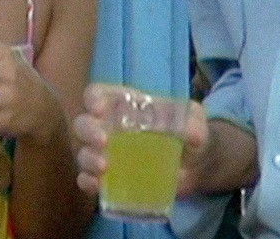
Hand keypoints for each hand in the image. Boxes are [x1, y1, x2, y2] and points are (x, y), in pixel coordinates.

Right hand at [71, 84, 209, 195]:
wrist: (196, 168)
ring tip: (104, 168)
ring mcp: (107, 154)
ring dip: (88, 158)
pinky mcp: (110, 179)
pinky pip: (88, 179)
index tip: (99, 109)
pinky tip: (97, 185)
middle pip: (84, 123)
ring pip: (83, 152)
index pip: (98, 94)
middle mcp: (109, 127)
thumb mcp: (195, 121)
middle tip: (103, 142)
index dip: (93, 98)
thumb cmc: (190, 133)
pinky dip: (87, 182)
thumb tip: (190, 132)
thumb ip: (193, 122)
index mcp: (124, 105)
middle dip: (88, 130)